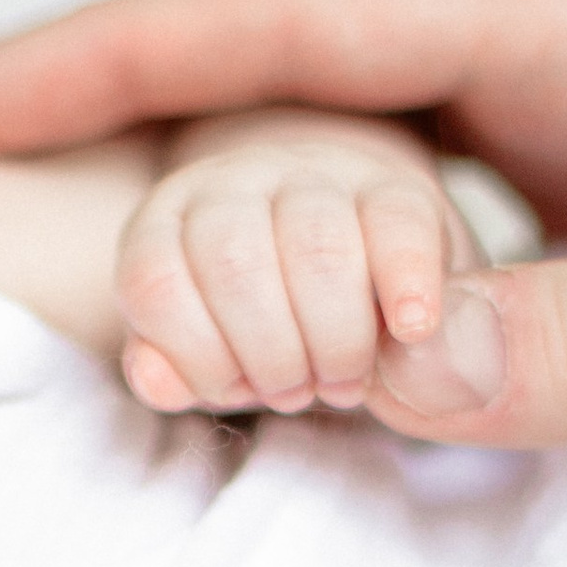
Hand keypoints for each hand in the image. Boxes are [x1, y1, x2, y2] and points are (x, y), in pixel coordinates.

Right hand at [0, 0, 566, 494]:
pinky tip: (264, 317)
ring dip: (205, 189)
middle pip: (288, 58)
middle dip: (113, 103)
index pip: (303, 11)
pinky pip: (423, 222)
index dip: (112, 48)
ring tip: (67, 254)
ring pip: (348, 143)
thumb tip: (378, 365)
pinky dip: (316, 261)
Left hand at [115, 108, 478, 413]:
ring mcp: (314, 173)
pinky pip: (396, 224)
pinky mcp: (394, 182)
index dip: (197, 357)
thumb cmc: (259, 319)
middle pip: (234, 265)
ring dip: (334, 339)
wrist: (348, 252)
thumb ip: (172, 368)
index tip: (236, 391)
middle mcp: (232, 181)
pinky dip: (405, 283)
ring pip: (316, 247)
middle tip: (299, 394)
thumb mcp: (204, 348)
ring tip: (344, 383)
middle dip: (270, 356)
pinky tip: (410, 329)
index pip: (155, 282)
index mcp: (167, 220)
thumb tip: (156, 381)